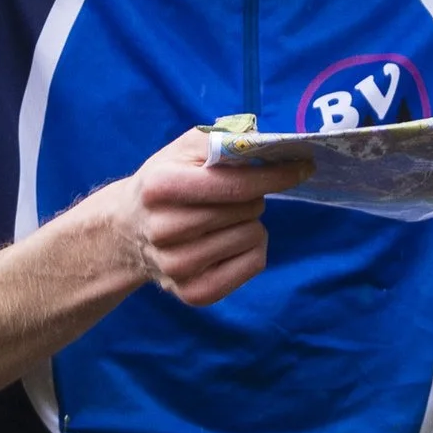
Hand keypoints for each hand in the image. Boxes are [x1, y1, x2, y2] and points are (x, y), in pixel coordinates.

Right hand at [114, 129, 307, 308]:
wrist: (129, 232)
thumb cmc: (166, 183)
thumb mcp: (183, 149)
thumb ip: (222, 139)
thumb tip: (268, 144)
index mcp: (160, 188)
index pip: (234, 184)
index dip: (275, 174)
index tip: (303, 166)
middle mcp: (164, 230)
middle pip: (248, 209)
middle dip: (252, 196)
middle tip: (231, 197)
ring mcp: (177, 267)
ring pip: (254, 235)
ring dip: (250, 223)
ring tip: (222, 221)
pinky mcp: (194, 293)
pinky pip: (254, 263)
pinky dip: (252, 249)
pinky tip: (227, 243)